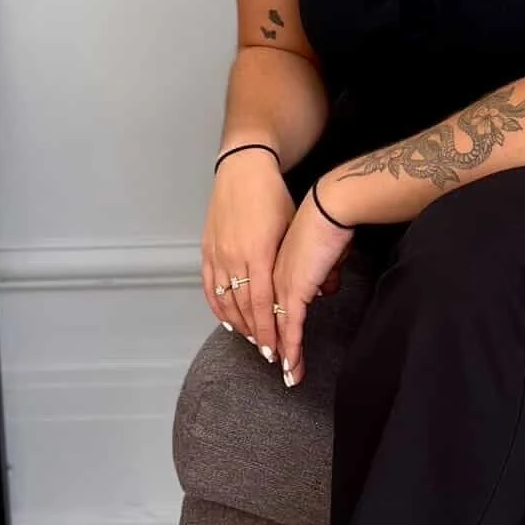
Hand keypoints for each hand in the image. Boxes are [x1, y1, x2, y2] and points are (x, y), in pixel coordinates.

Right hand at [201, 151, 295, 361]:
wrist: (243, 170)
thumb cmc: (272, 196)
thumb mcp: (290, 228)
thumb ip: (295, 261)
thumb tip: (316, 290)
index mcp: (257, 253)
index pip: (262, 304)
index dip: (268, 330)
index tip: (276, 351)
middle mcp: (234, 258)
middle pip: (244, 308)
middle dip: (256, 334)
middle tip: (268, 354)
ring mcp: (218, 255)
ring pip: (226, 301)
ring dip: (239, 324)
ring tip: (252, 339)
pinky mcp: (208, 250)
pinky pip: (210, 287)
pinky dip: (218, 307)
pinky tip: (227, 320)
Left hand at [270, 181, 355, 386]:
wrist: (328, 207)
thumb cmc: (327, 221)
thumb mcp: (319, 249)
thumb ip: (320, 270)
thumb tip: (326, 286)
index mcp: (271, 264)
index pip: (264, 301)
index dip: (266, 322)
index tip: (269, 339)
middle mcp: (269, 277)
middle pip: (264, 319)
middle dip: (270, 344)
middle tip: (276, 363)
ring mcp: (279, 286)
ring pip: (275, 329)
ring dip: (284, 354)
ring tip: (289, 374)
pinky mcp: (294, 292)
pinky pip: (290, 329)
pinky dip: (291, 350)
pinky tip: (292, 367)